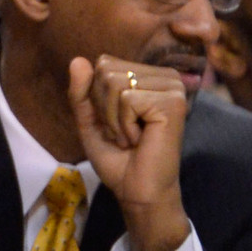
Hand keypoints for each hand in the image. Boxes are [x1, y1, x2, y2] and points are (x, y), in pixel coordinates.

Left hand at [68, 54, 191, 250]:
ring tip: (131, 137)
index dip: (97, 96)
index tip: (115, 122)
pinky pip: (127, 99)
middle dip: (104, 107)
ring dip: (114, 119)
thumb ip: (81, 91)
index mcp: (150, 76)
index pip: (104, 63)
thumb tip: (78, 60)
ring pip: (116, 83)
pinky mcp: (173, 103)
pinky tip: (140, 139)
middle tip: (123, 132)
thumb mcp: (90, 120)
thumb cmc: (118, 158)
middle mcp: (166, 77)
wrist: (136, 190)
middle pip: (108, 70)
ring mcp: (173, 89)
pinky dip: (124, 125)